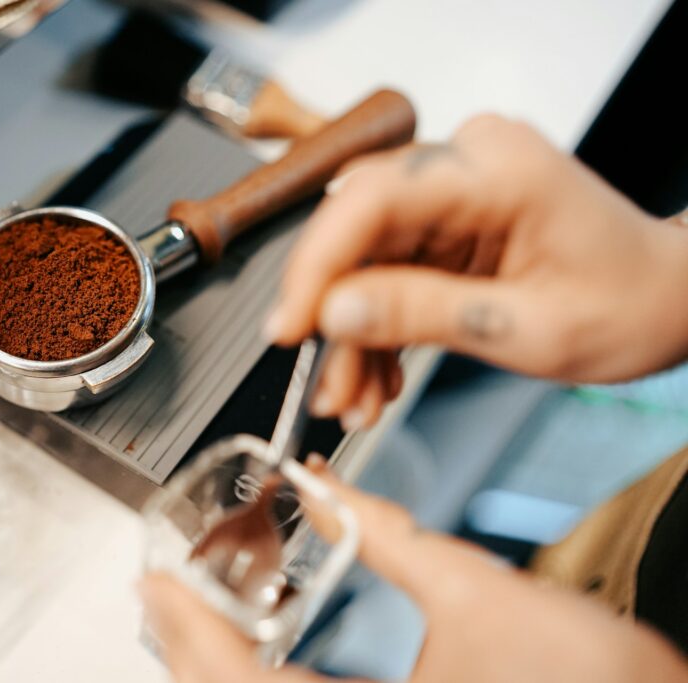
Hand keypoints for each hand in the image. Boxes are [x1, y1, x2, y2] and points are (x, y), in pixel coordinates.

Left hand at [140, 458, 687, 682]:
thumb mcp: (481, 589)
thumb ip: (395, 536)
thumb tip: (335, 485)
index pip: (237, 681)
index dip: (187, 631)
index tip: (156, 585)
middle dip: (188, 653)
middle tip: (160, 597)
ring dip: (218, 671)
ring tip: (193, 622)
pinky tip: (259, 657)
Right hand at [264, 114, 687, 427]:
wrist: (665, 299)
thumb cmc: (627, 304)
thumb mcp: (526, 328)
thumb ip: (423, 313)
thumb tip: (333, 311)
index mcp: (498, 171)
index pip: (372, 198)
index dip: (317, 263)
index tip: (289, 325)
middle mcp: (466, 163)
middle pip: (358, 229)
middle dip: (332, 313)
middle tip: (323, 384)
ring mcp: (454, 189)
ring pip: (364, 257)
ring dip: (352, 333)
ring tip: (353, 399)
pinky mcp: (445, 220)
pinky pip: (386, 269)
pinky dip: (377, 326)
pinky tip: (376, 377)